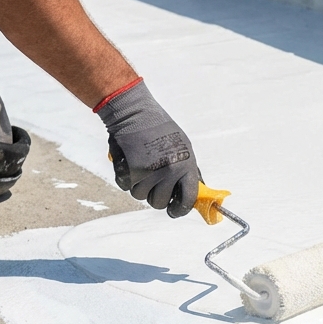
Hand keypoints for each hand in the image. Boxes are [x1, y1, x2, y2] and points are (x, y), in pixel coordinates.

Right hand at [96, 80, 199, 217]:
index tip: (175, 211)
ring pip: (140, 196)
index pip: (187, 199)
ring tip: (142, 166)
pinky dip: (126, 179)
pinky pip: (125, 187)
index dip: (180, 209)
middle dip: (156, 195)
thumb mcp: (184, 148)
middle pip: (160, 203)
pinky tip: (130, 163)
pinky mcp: (127, 171)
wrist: (135, 113)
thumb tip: (196, 195)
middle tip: (154, 181)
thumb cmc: (161, 130)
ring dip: (140, 185)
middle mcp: (167, 172)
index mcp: (185, 166)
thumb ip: (189, 172)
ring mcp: (146, 173)